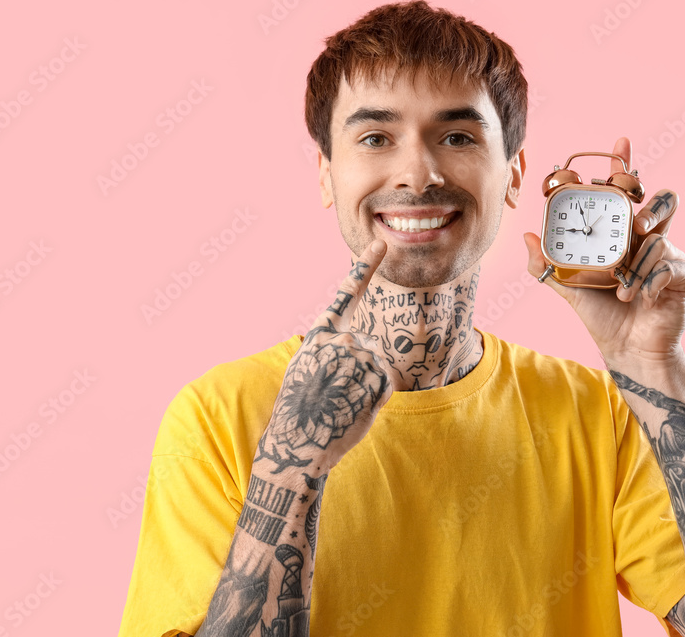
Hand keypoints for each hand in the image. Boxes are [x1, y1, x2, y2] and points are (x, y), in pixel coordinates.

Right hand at [255, 239, 393, 476]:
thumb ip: (329, 350)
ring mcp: (360, 355)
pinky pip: (385, 383)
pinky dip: (376, 397)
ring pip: (378, 364)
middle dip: (361, 368)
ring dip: (367, 384)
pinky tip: (356, 407)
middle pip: (368, 344)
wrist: (298, 441)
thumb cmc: (300, 410)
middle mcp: (341, 339)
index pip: (346, 295)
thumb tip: (356, 347)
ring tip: (343, 401)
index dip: (365, 267)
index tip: (380, 244)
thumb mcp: (305, 369)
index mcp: (321, 335)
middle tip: (337, 393)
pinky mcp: (376, 375)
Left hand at [523, 137, 684, 364]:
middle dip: (651, 207)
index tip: (621, 142)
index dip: (625, 165)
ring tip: (621, 287)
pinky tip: (640, 296)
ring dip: (637, 265)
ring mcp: (668, 255)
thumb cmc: (602, 314)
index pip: (626, 193)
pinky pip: (671, 266)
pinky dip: (651, 282)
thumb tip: (526, 234)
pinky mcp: (682, 276)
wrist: (627, 349)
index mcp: (621, 235)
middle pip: (661, 203)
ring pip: (659, 240)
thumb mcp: (568, 286)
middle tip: (638, 223)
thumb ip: (546, 262)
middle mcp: (647, 239)